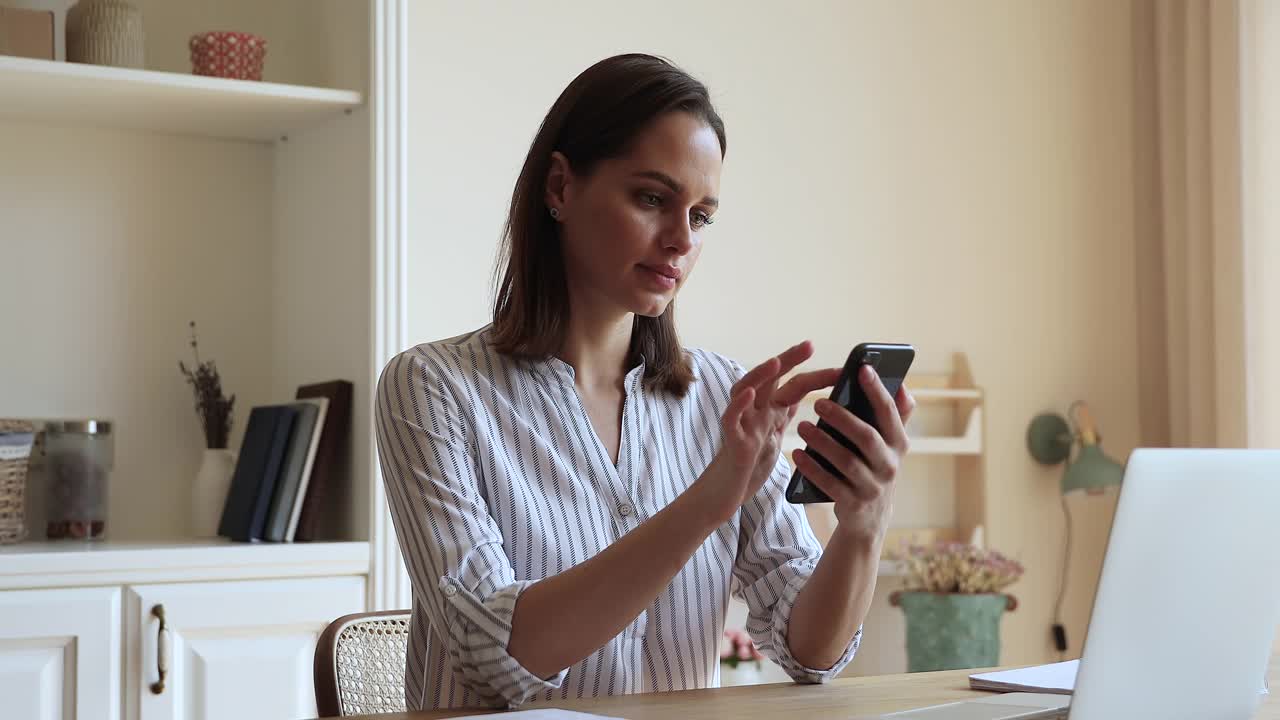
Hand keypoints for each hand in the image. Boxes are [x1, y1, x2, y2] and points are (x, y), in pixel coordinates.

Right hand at [701, 342, 844, 521]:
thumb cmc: (748, 467)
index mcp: (769, 412)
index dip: (817, 376)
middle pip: (769, 378)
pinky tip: (749, 395)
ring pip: (745, 390)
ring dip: (759, 375)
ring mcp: (742, 425)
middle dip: (789, 360)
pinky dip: (738, 405)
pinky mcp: (732, 442)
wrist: (725, 494)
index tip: (842, 369)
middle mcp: (755, 412)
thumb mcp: (773, 438)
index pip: (794, 386)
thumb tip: (803, 399)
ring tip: (775, 363)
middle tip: (809, 346)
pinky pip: (730, 419)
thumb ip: (783, 416)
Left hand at [791, 364, 915, 545]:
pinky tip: (797, 455)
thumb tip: (902, 386)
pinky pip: (830, 483)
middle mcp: (890, 465)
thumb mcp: (889, 447)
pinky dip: (812, 468)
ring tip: (802, 427)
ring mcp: (873, 487)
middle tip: (818, 402)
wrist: (868, 520)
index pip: (890, 412)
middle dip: (842, 418)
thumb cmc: (874, 469)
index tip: (863, 369)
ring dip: (822, 442)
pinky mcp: (854, 504)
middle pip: (867, 437)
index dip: (878, 390)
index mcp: (899, 444)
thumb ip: (895, 418)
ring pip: (846, 461)